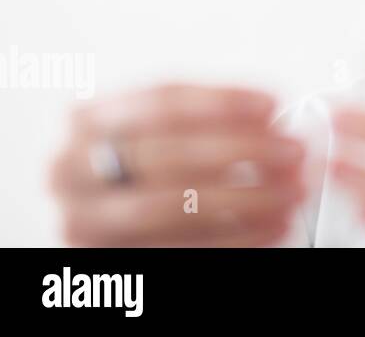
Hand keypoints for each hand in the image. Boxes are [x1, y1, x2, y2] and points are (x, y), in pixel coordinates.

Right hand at [47, 83, 307, 245]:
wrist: (121, 221)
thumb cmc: (154, 162)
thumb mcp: (168, 127)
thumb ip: (212, 119)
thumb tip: (274, 117)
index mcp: (89, 121)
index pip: (160, 102)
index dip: (221, 102)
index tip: (272, 105)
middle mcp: (73, 171)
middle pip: (166, 154)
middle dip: (240, 151)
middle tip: (291, 152)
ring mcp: (85, 221)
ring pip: (168, 207)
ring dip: (243, 199)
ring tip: (290, 192)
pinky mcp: (108, 263)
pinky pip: (179, 251)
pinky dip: (235, 238)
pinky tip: (273, 227)